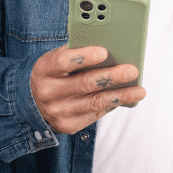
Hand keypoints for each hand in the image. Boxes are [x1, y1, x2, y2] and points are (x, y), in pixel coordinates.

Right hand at [30, 45, 144, 134]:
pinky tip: (125, 98)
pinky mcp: (68, 126)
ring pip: (93, 102)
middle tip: (132, 70)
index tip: (104, 51)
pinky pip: (94, 114)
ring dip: (119, 96)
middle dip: (110, 77)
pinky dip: (111, 105)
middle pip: (83, 84)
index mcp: (43, 70)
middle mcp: (47, 93)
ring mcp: (57, 112)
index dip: (83, 57)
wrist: (34, 102)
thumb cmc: (54, 74)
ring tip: (139, 91)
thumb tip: (109, 47)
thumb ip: (77, 53)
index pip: (62, 62)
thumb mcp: (57, 60)